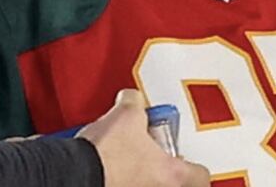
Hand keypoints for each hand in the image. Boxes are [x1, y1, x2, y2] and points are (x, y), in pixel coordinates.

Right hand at [78, 89, 210, 186]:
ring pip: (147, 185)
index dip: (197, 167)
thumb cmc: (107, 153)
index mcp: (172, 174)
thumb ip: (136, 103)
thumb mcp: (127, 114)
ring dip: (141, 173)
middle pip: (172, 183)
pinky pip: (125, 184)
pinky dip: (120, 177)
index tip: (190, 160)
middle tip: (157, 155)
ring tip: (128, 156)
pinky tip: (107, 164)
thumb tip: (132, 98)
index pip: (200, 177)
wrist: (75, 172)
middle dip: (165, 168)